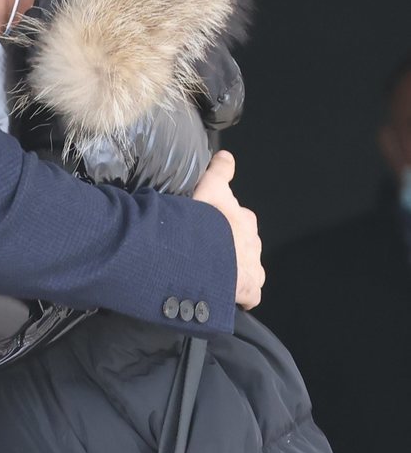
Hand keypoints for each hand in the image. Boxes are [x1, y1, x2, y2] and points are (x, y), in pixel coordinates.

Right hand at [193, 151, 263, 309]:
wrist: (199, 254)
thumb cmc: (201, 220)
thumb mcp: (209, 187)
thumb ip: (219, 172)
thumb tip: (227, 156)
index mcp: (243, 219)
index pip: (239, 220)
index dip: (223, 224)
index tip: (209, 230)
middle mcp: (252, 243)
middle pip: (243, 246)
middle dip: (228, 250)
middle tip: (204, 254)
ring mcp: (252, 268)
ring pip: (248, 270)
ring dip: (234, 273)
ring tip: (211, 277)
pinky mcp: (249, 290)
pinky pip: (249, 295)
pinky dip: (238, 296)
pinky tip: (221, 296)